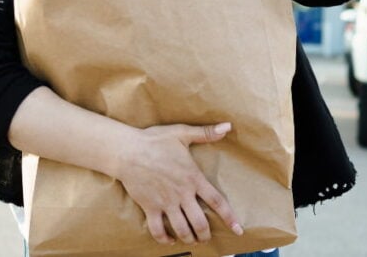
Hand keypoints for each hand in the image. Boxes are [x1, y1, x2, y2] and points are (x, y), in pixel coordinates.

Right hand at [114, 122, 243, 245]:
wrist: (128, 151)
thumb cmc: (154, 140)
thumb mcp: (182, 133)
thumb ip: (206, 133)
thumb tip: (227, 126)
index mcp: (193, 178)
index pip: (217, 201)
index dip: (229, 217)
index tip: (238, 229)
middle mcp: (182, 194)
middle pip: (200, 223)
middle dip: (206, 234)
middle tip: (206, 237)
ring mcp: (165, 203)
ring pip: (182, 230)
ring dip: (189, 238)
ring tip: (192, 240)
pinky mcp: (150, 208)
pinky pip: (158, 230)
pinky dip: (165, 239)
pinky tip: (170, 239)